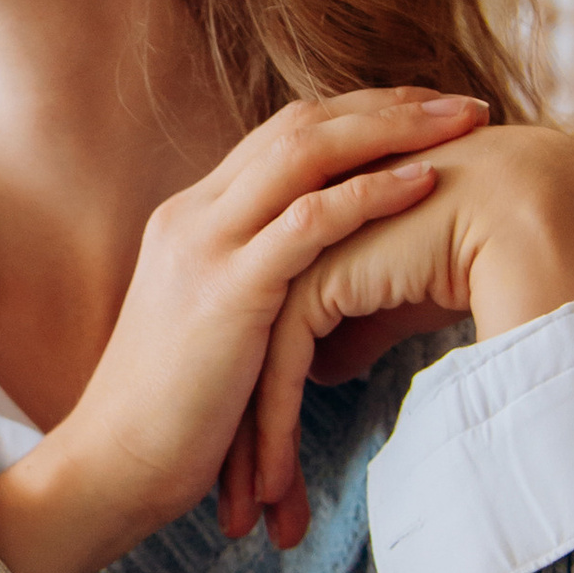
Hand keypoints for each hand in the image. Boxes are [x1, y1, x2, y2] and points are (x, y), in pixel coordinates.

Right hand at [0, 88, 486, 572]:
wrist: (108, 467)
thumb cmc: (171, 419)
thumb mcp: (214, 333)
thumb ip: (256, 292)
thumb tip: (323, 292)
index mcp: (191, 219)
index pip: (281, 135)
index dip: (359, 115)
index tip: (427, 114)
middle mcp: (194, 215)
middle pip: (300, 124)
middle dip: (389, 106)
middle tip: (465, 105)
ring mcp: (206, 246)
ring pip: (306, 152)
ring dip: (395, 130)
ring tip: (465, 124)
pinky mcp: (227, 290)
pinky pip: (309, 221)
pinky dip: (372, 193)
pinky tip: (428, 183)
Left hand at [223, 123, 573, 550]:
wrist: (532, 222)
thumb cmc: (482, 257)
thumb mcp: (403, 305)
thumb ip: (358, 329)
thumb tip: (326, 368)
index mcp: (302, 242)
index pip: (257, 340)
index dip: (253, 416)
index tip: (255, 490)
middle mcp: (289, 250)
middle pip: (245, 360)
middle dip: (238, 446)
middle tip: (241, 520)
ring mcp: (297, 259)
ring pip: (253, 371)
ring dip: (253, 455)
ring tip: (255, 524)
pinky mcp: (316, 277)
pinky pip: (280, 370)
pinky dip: (276, 435)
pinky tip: (279, 492)